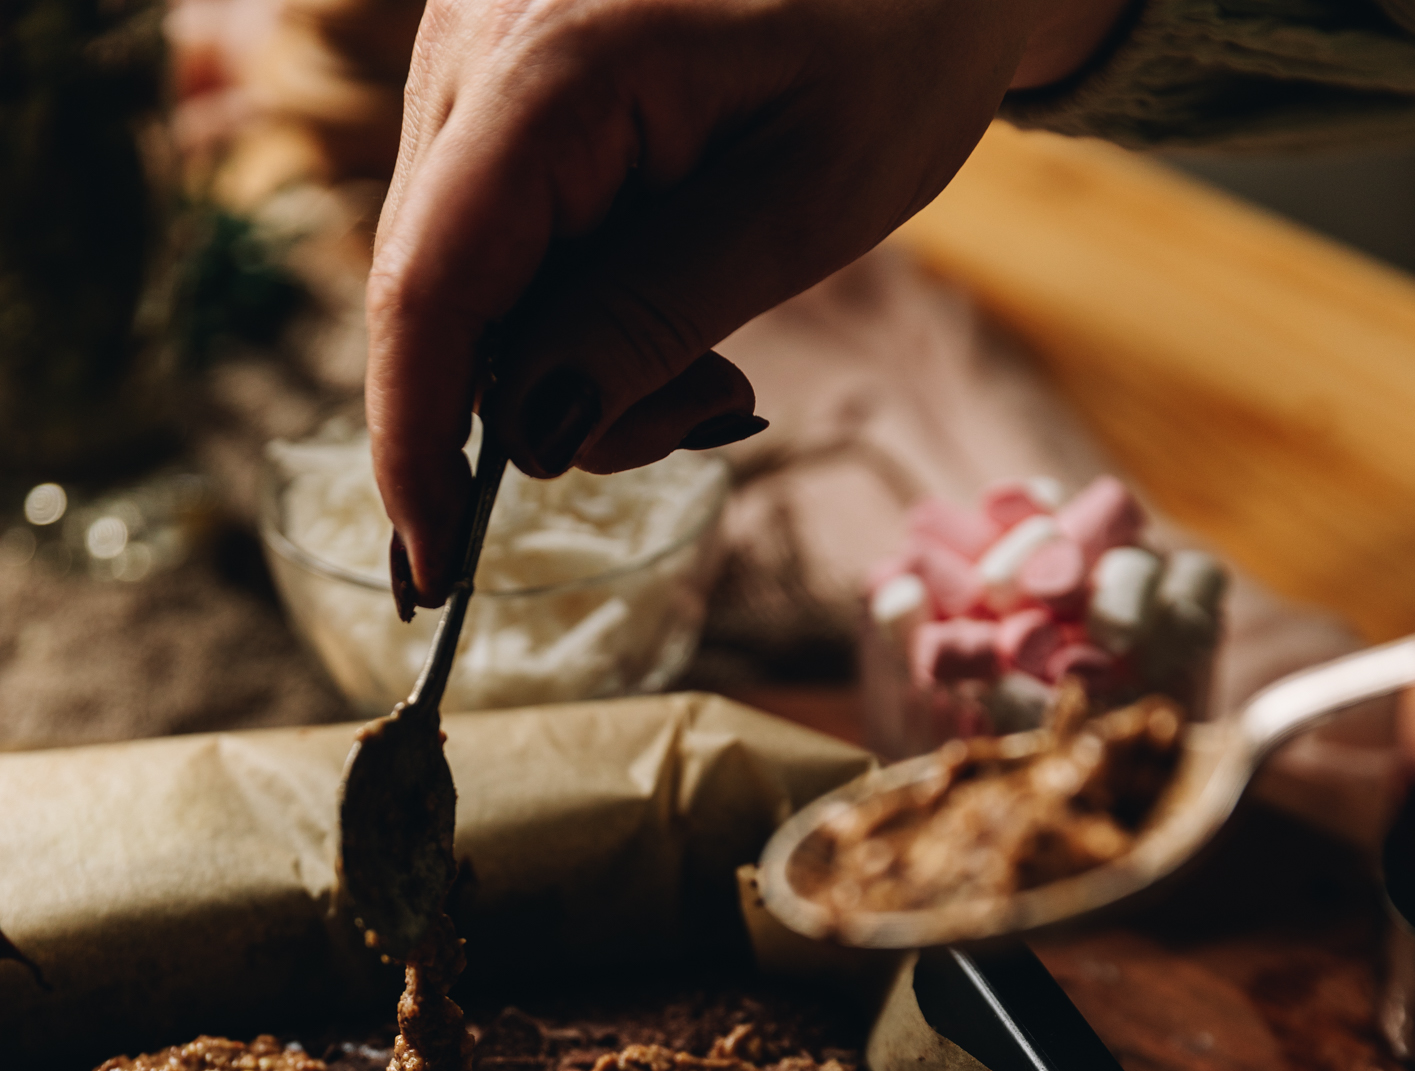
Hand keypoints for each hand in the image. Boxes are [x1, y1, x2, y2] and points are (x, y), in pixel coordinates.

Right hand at [367, 0, 1126, 605]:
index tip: (433, 574)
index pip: (427, 292)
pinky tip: (674, 291)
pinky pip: (497, 232)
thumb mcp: (802, 205)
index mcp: (546, 63)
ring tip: (717, 350)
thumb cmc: (900, 36)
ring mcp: (474, 47)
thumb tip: (528, 435)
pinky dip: (573, 301)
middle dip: (544, 405)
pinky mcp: (499, 68)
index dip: (416, 447)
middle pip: (436, 298)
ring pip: (463, 277)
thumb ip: (650, 317)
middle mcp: (471, 42)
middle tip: (708, 409)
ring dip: (571, 359)